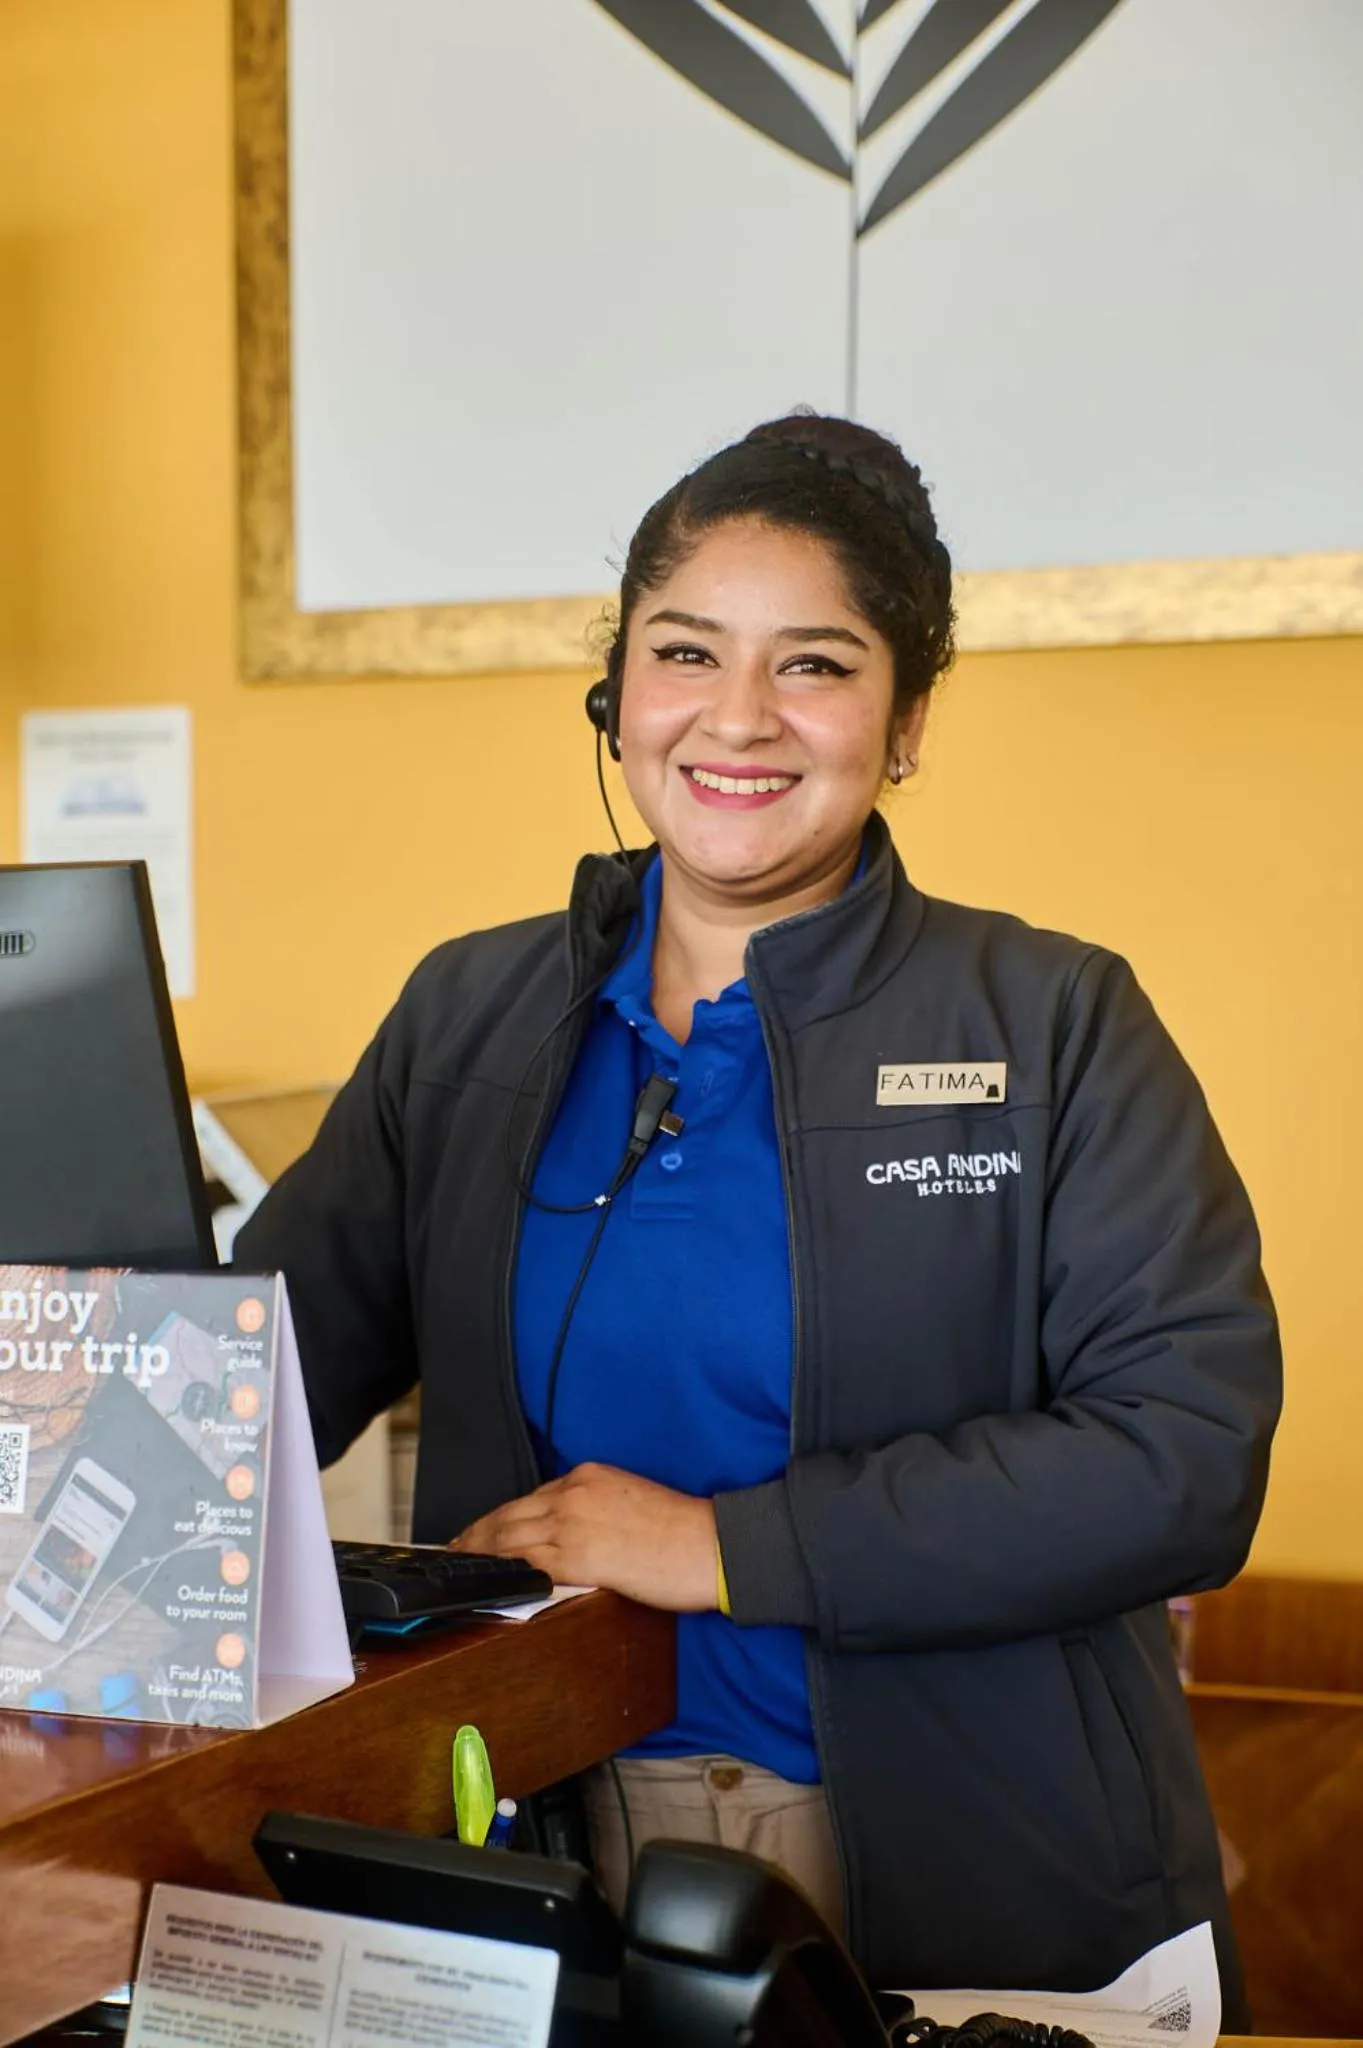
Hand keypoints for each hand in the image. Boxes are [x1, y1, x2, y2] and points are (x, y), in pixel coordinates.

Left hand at [452, 1463, 718, 1612]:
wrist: (713, 1545)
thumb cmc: (683, 1532)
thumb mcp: (632, 1502)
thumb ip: (596, 1511)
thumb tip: (572, 1537)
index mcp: (588, 1477)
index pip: (529, 1499)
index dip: (498, 1518)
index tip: (480, 1531)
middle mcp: (574, 1494)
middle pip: (509, 1515)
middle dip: (476, 1535)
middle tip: (453, 1551)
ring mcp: (573, 1524)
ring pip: (508, 1539)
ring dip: (478, 1555)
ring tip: (459, 1568)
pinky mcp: (579, 1557)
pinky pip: (527, 1566)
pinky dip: (501, 1573)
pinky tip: (486, 1584)